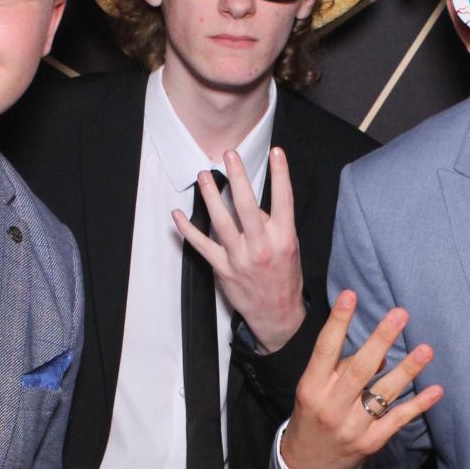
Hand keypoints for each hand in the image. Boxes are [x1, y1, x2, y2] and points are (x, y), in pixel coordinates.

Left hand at [172, 147, 304, 353]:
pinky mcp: (223, 268)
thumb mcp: (291, 249)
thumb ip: (276, 226)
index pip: (284, 200)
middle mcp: (262, 247)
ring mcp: (240, 258)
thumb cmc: (285, 278)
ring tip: (204, 175)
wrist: (278, 315)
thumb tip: (254, 204)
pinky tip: (178, 215)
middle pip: (247, 206)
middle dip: (238, 177)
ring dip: (211, 196)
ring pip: (221, 221)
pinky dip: (188, 230)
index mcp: (284, 239)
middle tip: (230, 155)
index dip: (281, 174)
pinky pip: (202, 245)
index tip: (276, 152)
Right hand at [279, 292, 442, 468]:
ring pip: (383, 393)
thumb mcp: (315, 390)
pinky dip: (417, 405)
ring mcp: (351, 426)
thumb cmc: (312, 417)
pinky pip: (397, 420)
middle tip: (400, 315)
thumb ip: (341, 369)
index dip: (338, 322)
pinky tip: (436, 390)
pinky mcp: (370, 443)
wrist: (307, 466)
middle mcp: (331, 406)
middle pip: (359, 369)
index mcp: (312, 387)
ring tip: (426, 349)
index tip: (350, 295)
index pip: (325, 349)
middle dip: (381, 339)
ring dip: (407, 370)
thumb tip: (380, 352)